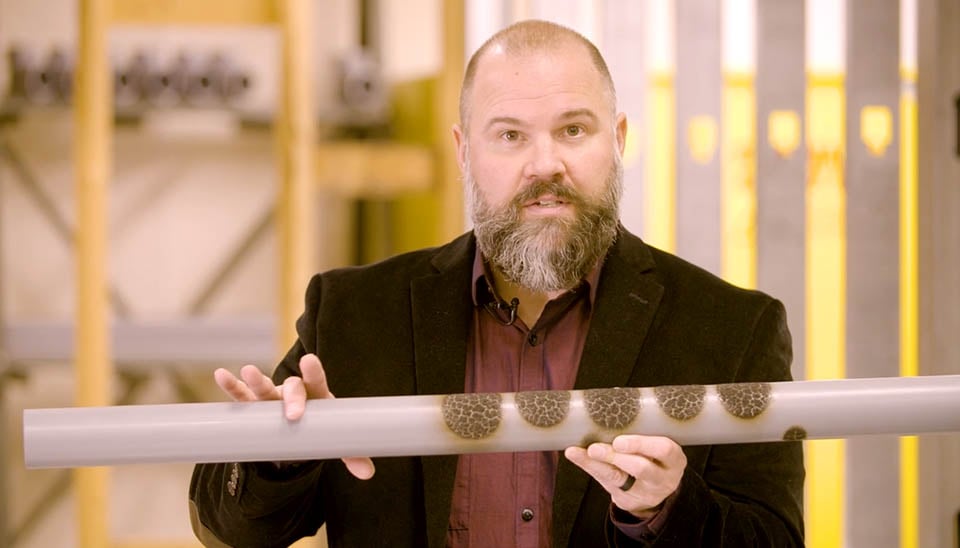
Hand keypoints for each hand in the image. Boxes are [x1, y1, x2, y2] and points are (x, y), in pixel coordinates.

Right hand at [213, 353, 375, 479]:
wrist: (299, 427)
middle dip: (290, 398)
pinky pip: (242, 395)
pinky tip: (221, 375)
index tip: (309, 361)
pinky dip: (232, 387)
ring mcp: (273, 397)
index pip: (317, 382)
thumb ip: (352, 454)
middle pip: (291, 388)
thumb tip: (368, 474)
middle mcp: (294, 392)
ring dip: (255, 381)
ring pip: (264, 388)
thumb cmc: (320, 427)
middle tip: (292, 413)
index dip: (313, 372)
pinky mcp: (255, 405)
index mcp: (317, 396)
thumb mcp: (336, 439)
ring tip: (247, 371)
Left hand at [564, 435, 684, 517]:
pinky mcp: (629, 500)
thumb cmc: (653, 455)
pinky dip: (590, 467)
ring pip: (620, 478)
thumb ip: (640, 429)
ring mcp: (646, 493)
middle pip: (641, 468)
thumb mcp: (656, 444)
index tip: (619, 440)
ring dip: (600, 463)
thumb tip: (611, 400)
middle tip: (596, 448)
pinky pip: (606, 484)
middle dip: (616, 457)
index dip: (641, 445)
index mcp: (674, 459)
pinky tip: (576, 455)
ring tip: (585, 451)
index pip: (664, 450)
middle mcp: (663, 478)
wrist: (654, 489)